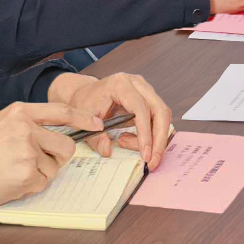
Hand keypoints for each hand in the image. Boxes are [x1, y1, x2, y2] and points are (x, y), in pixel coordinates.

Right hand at [0, 101, 90, 213]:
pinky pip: (42, 183)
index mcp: (19, 112)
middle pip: (66, 145)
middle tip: (33, 162)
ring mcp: (28, 151)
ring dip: (39, 173)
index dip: (84, 118)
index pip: (62, 111)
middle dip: (56, 157)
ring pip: (54, 167)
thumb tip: (53, 134)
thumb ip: (25, 125)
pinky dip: (29, 186)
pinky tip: (8, 182)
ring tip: (12, 172)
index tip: (97, 124)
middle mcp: (27, 128)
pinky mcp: (27, 174)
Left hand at [50, 69, 173, 168]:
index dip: (145, 132)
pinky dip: (154, 135)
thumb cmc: (84, 103)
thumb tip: (107, 150)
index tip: (145, 154)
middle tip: (153, 160)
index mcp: (120, 85)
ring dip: (158, 138)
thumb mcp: (80, 119)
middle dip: (159, 138)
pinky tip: (138, 143)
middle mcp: (137, 84)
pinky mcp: (149, 98)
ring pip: (163, 115)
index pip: (140, 108)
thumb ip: (93, 136)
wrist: (86, 93)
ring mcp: (146, 90)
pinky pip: (159, 118)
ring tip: (140, 152)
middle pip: (160, 110)